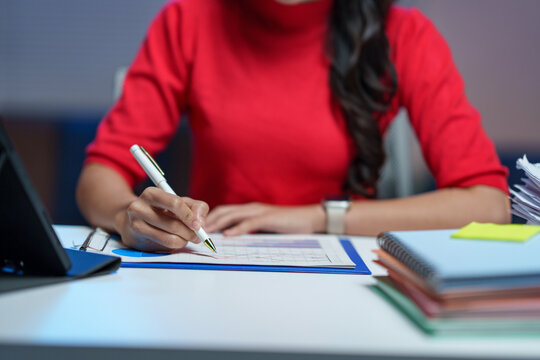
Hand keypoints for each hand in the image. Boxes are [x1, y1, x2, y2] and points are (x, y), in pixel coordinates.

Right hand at [115, 187, 208, 251]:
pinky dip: (176, 245)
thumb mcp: (180, 203)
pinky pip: (164, 245)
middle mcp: (140, 207)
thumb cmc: (161, 210)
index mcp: (152, 193)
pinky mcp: (137, 238)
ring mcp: (136, 223)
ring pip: (170, 237)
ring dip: (184, 240)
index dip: (189, 216)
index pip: (175, 203)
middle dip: (190, 232)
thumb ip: (196, 207)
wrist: (132, 221)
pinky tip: (177, 240)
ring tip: (187, 238)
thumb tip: (200, 222)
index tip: (198, 225)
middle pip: (173, 224)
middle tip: (197, 236)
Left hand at [204, 202, 325, 235]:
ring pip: (232, 215)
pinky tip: (228, 235)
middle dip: (208, 220)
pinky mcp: (268, 218)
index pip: (223, 211)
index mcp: (249, 210)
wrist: (308, 219)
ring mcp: (259, 211)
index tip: (197, 228)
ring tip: (206, 232)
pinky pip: (249, 223)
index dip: (209, 218)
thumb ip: (249, 228)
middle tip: (195, 230)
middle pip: (223, 211)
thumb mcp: (264, 226)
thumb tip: (232, 236)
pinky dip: (237, 228)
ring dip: (217, 223)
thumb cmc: (286, 224)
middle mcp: (251, 208)